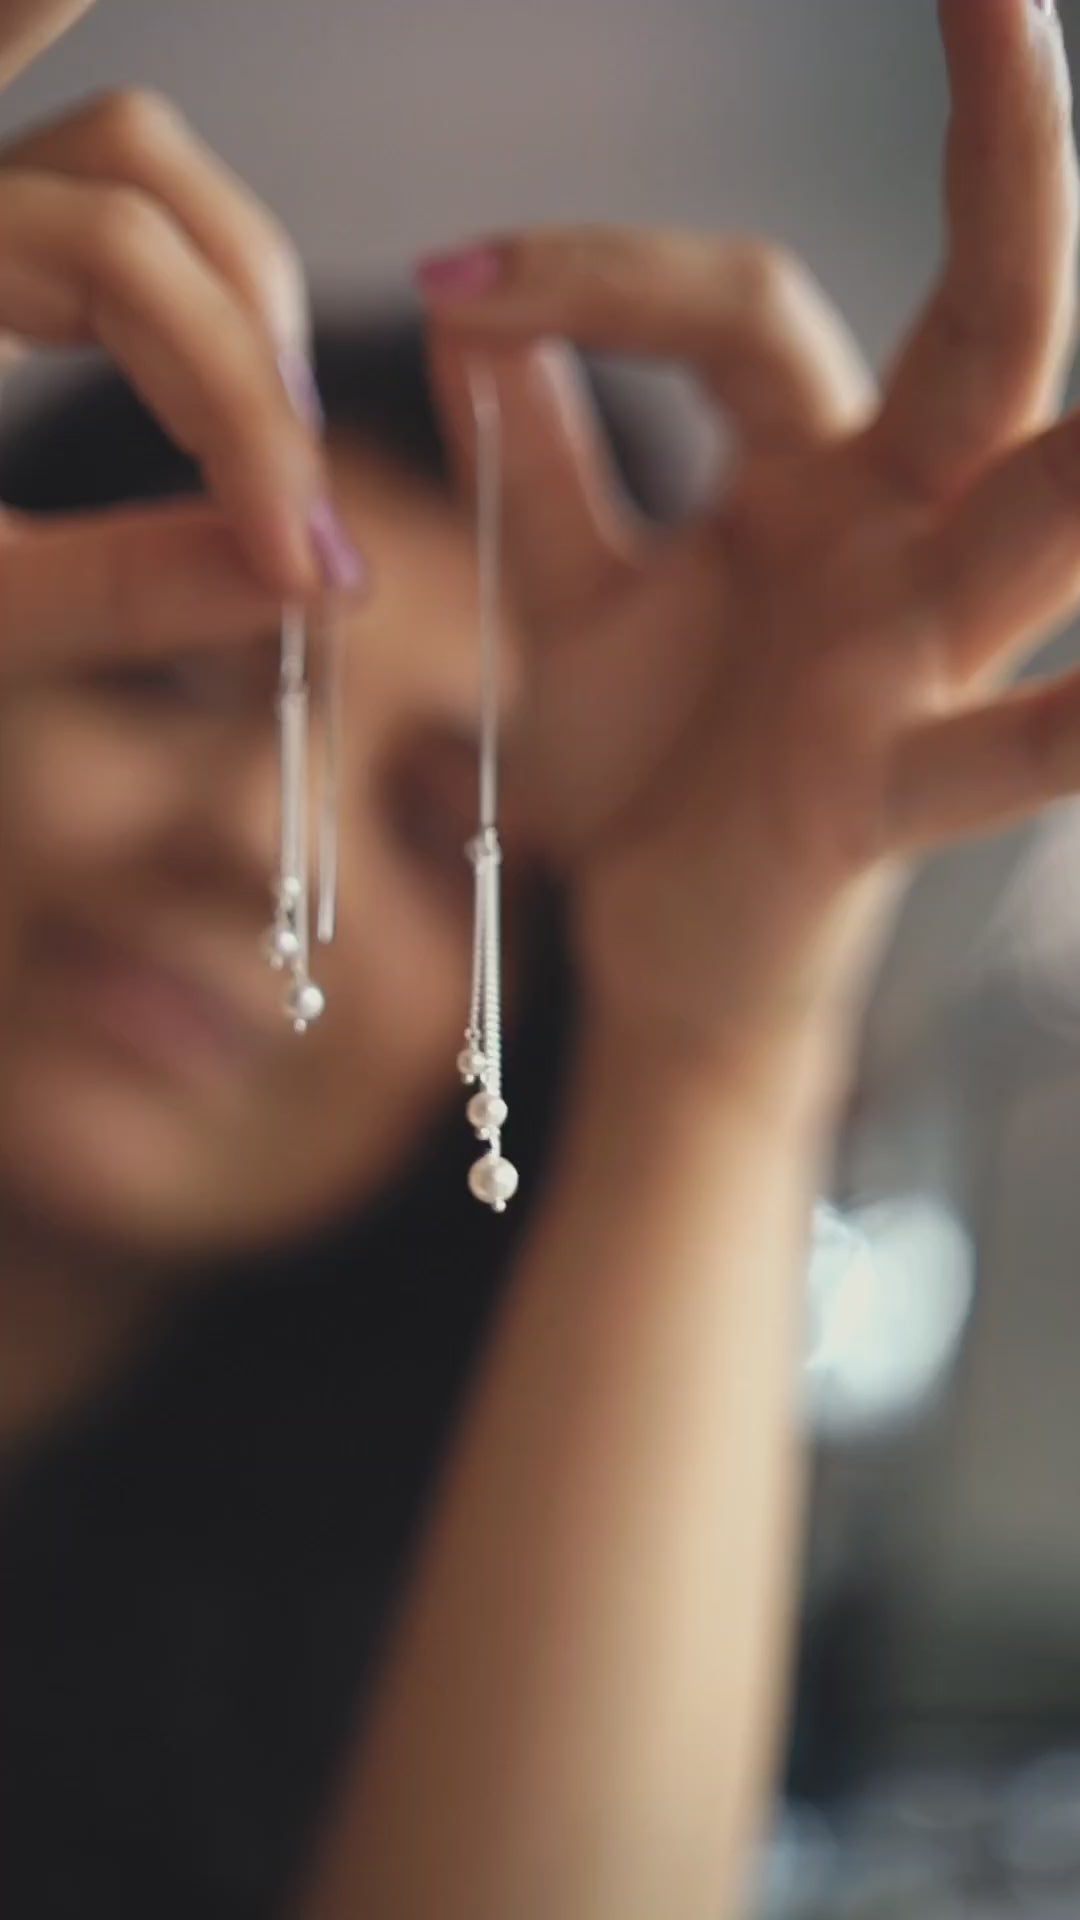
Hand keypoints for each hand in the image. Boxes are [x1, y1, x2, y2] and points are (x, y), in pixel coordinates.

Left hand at [0, 35, 355, 676]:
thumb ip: (118, 589)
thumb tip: (309, 580)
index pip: (120, 261)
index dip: (239, 407)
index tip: (300, 562)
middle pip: (134, 165)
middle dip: (245, 328)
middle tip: (293, 492)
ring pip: (117, 154)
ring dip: (220, 276)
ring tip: (260, 430)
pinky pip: (79, 204)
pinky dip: (164, 265)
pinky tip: (210, 347)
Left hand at [421, 0, 1079, 1083]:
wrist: (661, 951)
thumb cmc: (645, 773)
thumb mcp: (569, 605)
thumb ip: (538, 467)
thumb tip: (469, 313)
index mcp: (812, 475)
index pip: (739, 307)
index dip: (604, 271)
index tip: (451, 278)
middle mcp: (895, 540)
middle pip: (980, 327)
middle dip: (1007, 165)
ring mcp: (916, 660)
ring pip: (1039, 519)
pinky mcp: (892, 792)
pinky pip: (1006, 756)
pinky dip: (1069, 730)